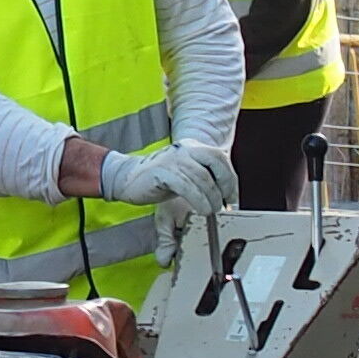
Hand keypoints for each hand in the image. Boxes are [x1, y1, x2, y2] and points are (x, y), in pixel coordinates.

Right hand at [102, 141, 236, 221]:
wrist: (127, 177)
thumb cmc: (158, 179)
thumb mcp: (185, 175)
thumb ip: (203, 179)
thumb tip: (224, 196)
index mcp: (191, 147)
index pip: (219, 157)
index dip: (230, 178)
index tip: (231, 197)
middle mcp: (184, 149)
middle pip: (214, 162)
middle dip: (224, 185)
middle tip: (222, 204)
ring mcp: (173, 159)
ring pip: (203, 177)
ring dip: (211, 197)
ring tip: (210, 210)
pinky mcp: (163, 172)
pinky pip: (187, 186)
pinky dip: (198, 200)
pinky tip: (201, 210)